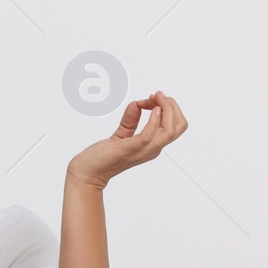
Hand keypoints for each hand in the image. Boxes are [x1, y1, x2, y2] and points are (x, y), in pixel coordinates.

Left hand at [66, 91, 186, 189]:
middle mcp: (152, 149)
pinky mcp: (131, 149)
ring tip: (155, 97)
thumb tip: (137, 103)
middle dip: (172, 106)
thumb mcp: (121, 134)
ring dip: (167, 109)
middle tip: (157, 95)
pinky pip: (150, 135)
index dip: (169, 107)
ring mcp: (143, 150)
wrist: (87, 172)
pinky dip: (154, 120)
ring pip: (171, 130)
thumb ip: (131, 119)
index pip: (175, 125)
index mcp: (152, 146)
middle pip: (179, 126)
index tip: (153, 97)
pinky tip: (151, 108)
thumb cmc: (102, 157)